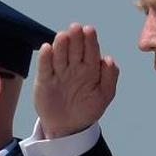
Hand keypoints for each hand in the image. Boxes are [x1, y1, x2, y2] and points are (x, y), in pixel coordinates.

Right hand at [33, 23, 118, 137]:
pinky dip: (45, 58)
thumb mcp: (104, 96)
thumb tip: (109, 59)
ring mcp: (59, 72)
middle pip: (74, 49)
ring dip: (60, 45)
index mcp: (90, 68)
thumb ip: (110, 77)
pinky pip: (45, 67)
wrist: (68, 127)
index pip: (90, 51)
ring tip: (63, 36)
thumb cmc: (87, 109)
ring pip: (59, 55)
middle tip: (76, 28)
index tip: (89, 30)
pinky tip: (47, 48)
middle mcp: (74, 66)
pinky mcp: (45, 80)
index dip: (90, 40)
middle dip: (75, 39)